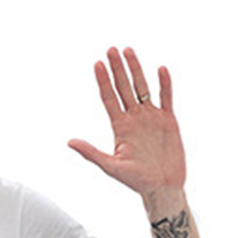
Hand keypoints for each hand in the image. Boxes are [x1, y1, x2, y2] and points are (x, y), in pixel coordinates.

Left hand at [67, 47, 185, 199]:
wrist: (162, 188)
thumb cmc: (135, 181)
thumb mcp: (111, 166)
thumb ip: (91, 153)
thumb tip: (69, 142)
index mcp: (120, 127)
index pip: (109, 98)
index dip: (103, 81)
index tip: (97, 64)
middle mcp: (134, 119)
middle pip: (124, 88)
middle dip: (117, 69)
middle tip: (111, 49)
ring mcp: (151, 118)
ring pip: (142, 88)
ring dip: (136, 70)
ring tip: (129, 51)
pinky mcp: (168, 120)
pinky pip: (166, 98)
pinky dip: (164, 84)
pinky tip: (160, 69)